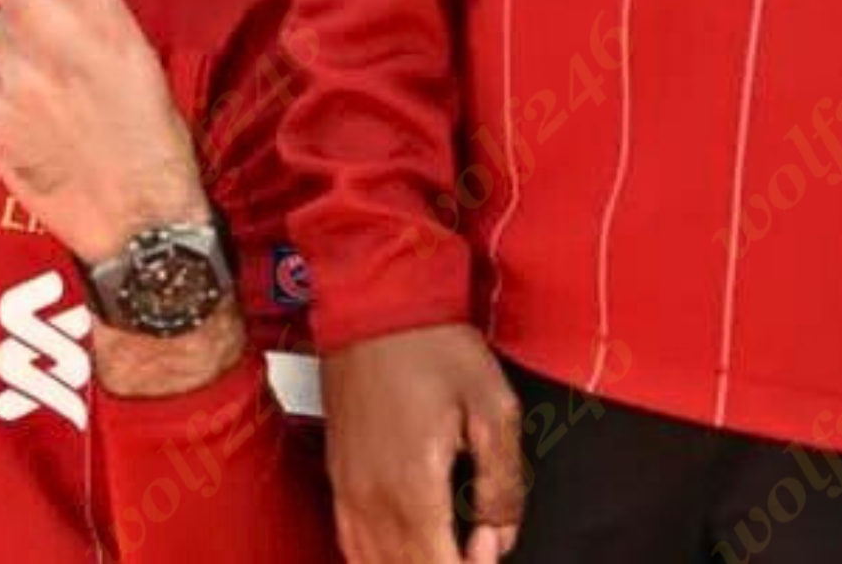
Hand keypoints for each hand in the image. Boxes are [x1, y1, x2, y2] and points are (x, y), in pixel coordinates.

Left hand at [0, 0, 208, 267]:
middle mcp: (55, 39)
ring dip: (9, 58)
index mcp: (103, 18)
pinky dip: (1, 100)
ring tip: (52, 100)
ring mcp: (19, 79)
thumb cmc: (149, 138)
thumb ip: (81, 26)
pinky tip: (37, 127)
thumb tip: (29, 15)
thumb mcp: (133, 63)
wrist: (140, 217)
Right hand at [323, 325, 524, 563]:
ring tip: (445, 545)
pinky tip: (400, 553)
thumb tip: (502, 533)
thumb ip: (504, 484)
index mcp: (412, 489)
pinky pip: (350, 542)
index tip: (492, 541)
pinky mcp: (337, 475)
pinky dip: (374, 560)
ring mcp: (347, 489)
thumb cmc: (433, 347)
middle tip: (477, 540)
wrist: (374, 303)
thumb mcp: (494, 408)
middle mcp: (371, 499)